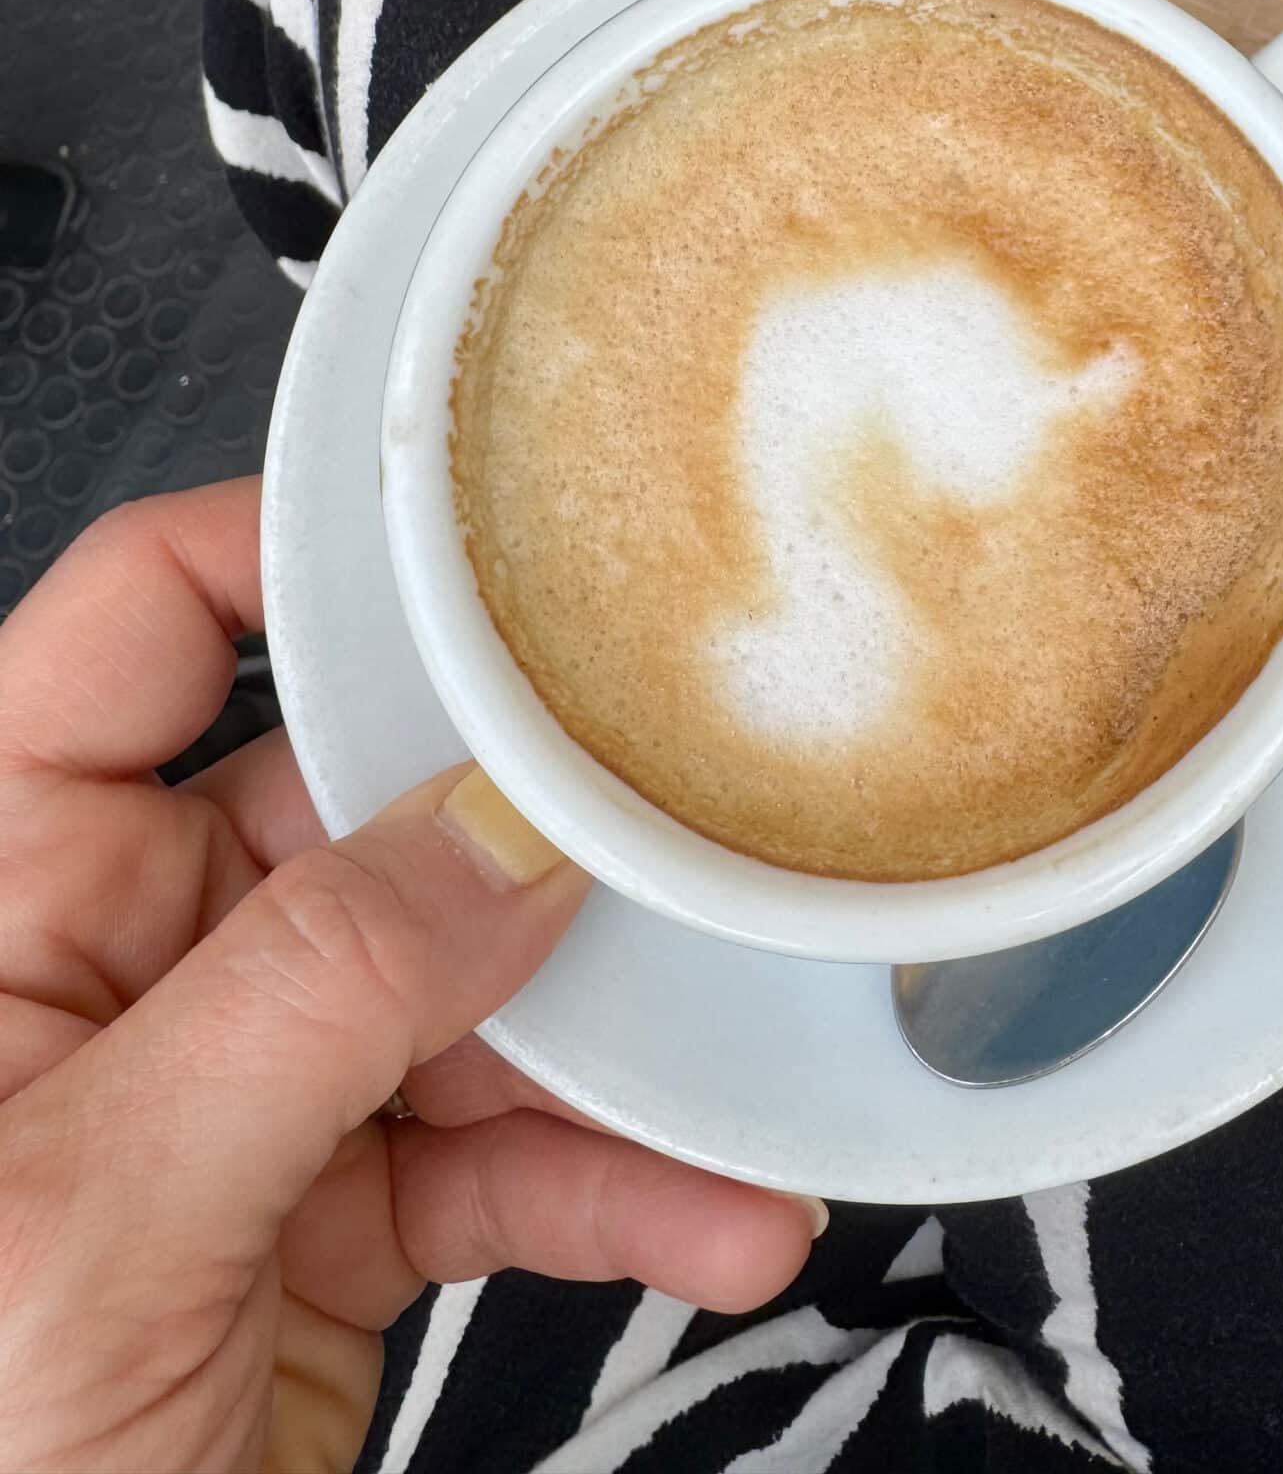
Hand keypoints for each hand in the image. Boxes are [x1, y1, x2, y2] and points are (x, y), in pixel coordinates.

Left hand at [0, 481, 819, 1473]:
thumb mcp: (99, 1215)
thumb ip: (311, 997)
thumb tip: (505, 834)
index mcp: (2, 895)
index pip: (143, 625)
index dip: (300, 546)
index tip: (487, 532)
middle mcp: (121, 966)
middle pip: (357, 803)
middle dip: (526, 829)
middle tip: (678, 819)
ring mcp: (234, 1091)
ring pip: (458, 989)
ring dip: (611, 1048)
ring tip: (739, 1077)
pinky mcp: (321, 1219)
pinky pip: (492, 1154)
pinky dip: (612, 1185)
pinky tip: (711, 1212)